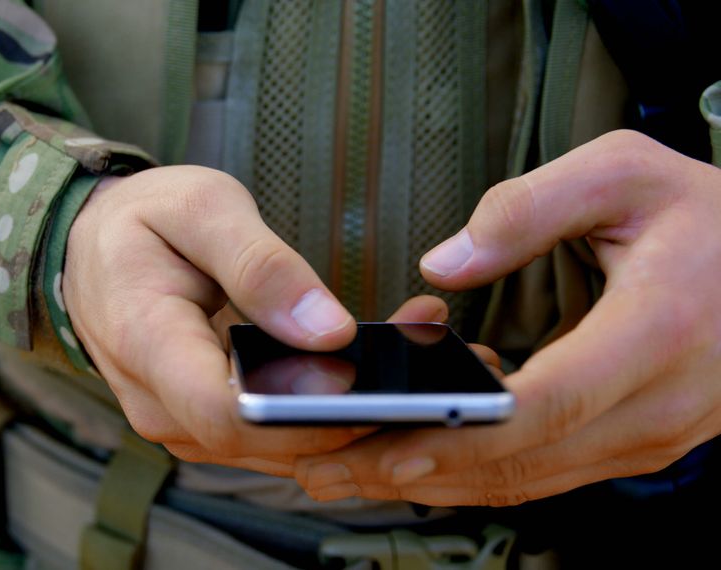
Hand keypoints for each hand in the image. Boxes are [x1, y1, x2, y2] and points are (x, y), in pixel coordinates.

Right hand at [63, 166, 447, 474]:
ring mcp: (180, 422)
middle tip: (426, 369)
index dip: (305, 413)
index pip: (225, 413)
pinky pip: (267, 437)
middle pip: (262, 445)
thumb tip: (329, 330)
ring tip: (409, 357)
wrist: (92, 253)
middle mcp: (160, 403)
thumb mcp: (200, 208)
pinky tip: (366, 373)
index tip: (369, 383)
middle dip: (347, 418)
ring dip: (343, 418)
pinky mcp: (203, 426)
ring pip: (273, 451)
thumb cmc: (142, 223)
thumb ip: (261, 265)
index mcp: (147, 343)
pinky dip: (319, 414)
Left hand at [294, 130, 720, 504]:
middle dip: (415, 471)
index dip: (461, 434)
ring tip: (352, 469)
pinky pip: (547, 471)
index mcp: (657, 331)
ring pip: (529, 480)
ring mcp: (653, 435)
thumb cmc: (711, 219)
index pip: (547, 404)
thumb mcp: (625, 174)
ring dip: (435, 481)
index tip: (389, 444)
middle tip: (328, 468)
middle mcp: (659, 402)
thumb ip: (528, 209)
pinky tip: (419, 454)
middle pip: (521, 461)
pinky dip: (476, 471)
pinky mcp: (638, 443)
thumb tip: (444, 263)